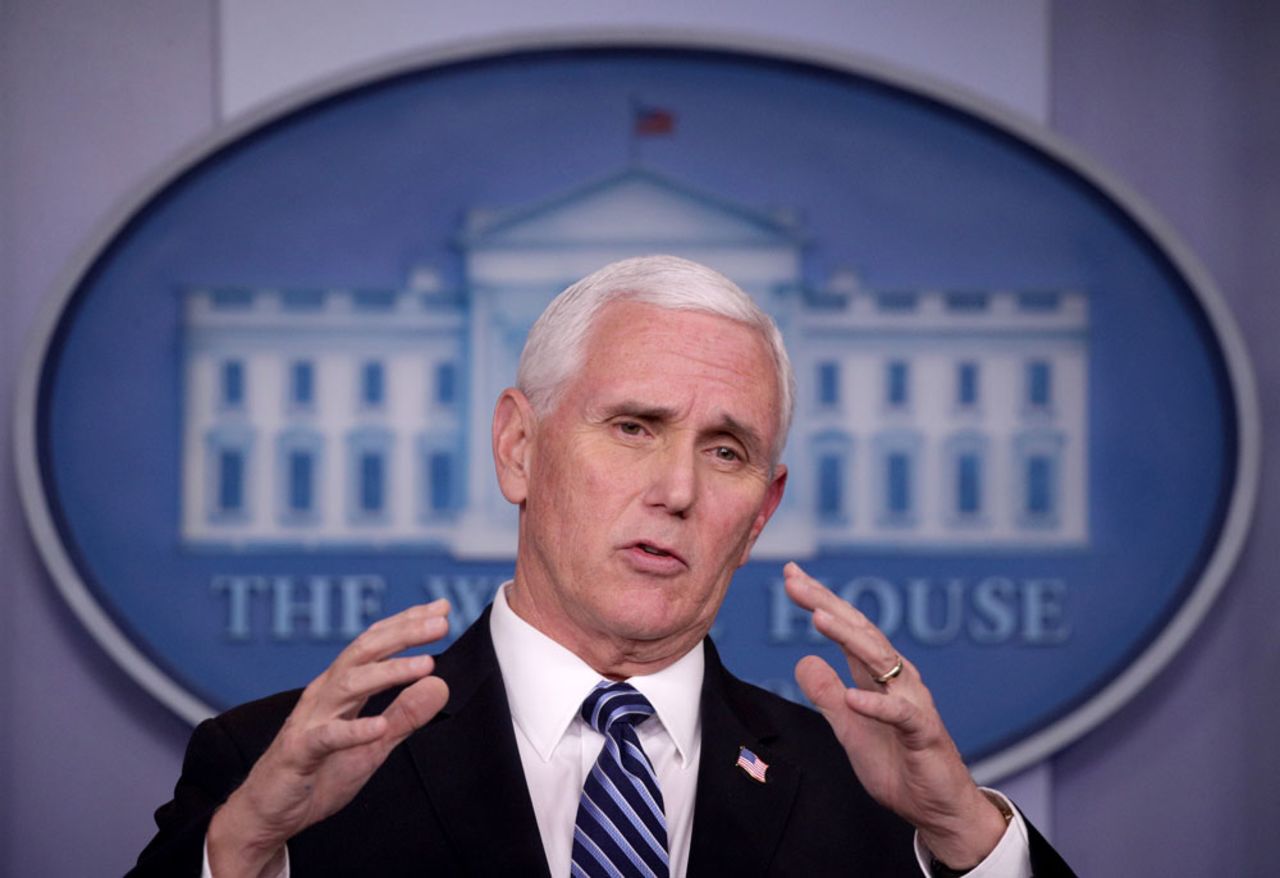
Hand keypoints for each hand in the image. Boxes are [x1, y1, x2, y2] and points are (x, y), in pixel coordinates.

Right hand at [207, 599, 452, 877]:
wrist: (268, 813)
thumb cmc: (319, 773)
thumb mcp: (373, 745)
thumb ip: (405, 715)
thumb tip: (440, 684)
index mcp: (341, 688)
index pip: (375, 645)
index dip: (407, 624)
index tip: (442, 608)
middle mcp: (324, 695)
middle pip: (364, 652)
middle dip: (403, 634)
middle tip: (440, 622)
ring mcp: (309, 721)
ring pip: (348, 685)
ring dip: (388, 673)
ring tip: (425, 665)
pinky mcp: (298, 753)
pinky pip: (326, 738)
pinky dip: (353, 731)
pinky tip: (378, 727)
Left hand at [784, 563, 1007, 868]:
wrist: (938, 807)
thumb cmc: (897, 763)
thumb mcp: (848, 728)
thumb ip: (828, 694)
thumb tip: (802, 660)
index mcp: (877, 675)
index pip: (846, 629)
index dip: (819, 601)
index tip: (791, 576)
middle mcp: (897, 679)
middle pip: (860, 632)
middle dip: (827, 604)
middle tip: (795, 582)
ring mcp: (912, 702)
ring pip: (880, 661)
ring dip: (848, 638)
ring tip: (818, 618)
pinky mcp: (923, 733)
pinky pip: (899, 715)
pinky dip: (876, 705)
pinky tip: (854, 697)